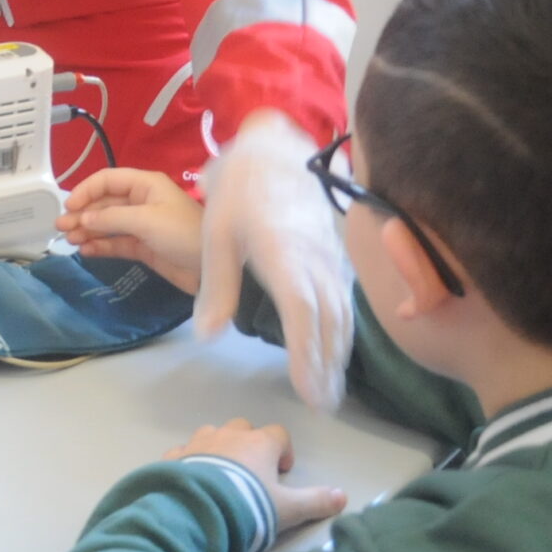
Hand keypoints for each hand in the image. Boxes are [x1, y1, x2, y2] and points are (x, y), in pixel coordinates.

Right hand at [57, 167, 204, 293]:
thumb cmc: (183, 234)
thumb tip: (83, 217)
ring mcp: (142, 225)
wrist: (212, 268)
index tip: (68, 206)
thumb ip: (112, 217)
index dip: (86, 190)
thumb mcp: (146, 220)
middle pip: (104, 203)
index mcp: (146, 185)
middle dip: (83, 213)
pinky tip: (85, 249)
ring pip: (107, 224)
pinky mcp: (144, 247)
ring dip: (88, 230)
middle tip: (61, 227)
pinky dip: (100, 245)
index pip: (108, 180)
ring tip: (69, 240)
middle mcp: (142, 201)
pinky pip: (116, 242)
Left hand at [167, 419, 346, 536]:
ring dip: (218, 448)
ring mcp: (198, 442)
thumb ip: (316, 501)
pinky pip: (183, 451)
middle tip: (251, 474)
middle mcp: (229, 435)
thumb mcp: (288, 509)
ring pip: (212, 434)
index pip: (279, 434)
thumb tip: (344, 496)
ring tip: (220, 476)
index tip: (282, 472)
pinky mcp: (174, 455)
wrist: (198, 510)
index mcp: (259, 443)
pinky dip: (188, 460)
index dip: (283, 451)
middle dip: (249, 445)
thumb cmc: (249, 505)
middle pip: (243, 428)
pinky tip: (190, 479)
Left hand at [195, 112, 354, 411]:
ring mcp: (330, 257)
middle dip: (327, 366)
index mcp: (285, 254)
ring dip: (338, 352)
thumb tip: (207, 335)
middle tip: (323, 405)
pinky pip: (345, 298)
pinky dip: (343, 328)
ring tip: (332, 389)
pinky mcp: (333, 255)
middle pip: (328, 321)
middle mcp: (316, 259)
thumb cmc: (241, 188)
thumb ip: (216, 286)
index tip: (309, 391)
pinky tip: (337, 347)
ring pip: (342, 312)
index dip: (307, 354)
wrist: (276, 146)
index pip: (303, 313)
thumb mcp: (217, 232)